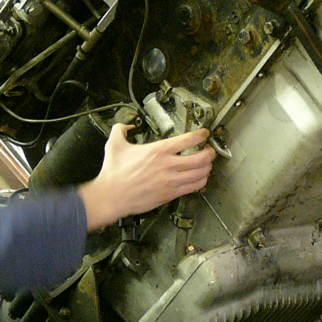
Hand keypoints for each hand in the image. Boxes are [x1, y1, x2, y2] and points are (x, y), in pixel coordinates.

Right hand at [79, 125, 213, 230]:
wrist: (111, 196)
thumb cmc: (113, 172)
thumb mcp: (114, 144)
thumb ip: (121, 129)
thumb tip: (126, 125)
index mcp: (158, 150)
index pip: (188, 140)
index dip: (201, 135)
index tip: (205, 133)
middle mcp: (168, 165)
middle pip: (202, 158)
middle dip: (210, 153)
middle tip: (210, 150)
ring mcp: (171, 181)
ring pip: (201, 174)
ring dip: (207, 168)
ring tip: (207, 164)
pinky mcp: (170, 194)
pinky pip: (194, 188)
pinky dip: (201, 182)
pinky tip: (199, 178)